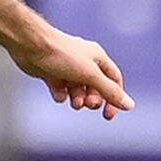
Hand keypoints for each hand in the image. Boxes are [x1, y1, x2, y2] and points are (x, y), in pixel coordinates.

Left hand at [13, 26, 132, 120]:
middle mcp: (84, 62)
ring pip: (77, 90)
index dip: (114, 98)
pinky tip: (57, 93)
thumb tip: (129, 105)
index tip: (108, 114)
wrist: (31, 45)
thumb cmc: (62, 55)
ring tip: (73, 101)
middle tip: (87, 104)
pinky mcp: (51, 73)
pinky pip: (60, 90)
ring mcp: (67, 68)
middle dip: (92, 99)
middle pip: (95, 88)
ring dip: (77, 99)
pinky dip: (60, 95)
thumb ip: (109, 91)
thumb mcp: (90, 75)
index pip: (114, 81)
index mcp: (98, 58)